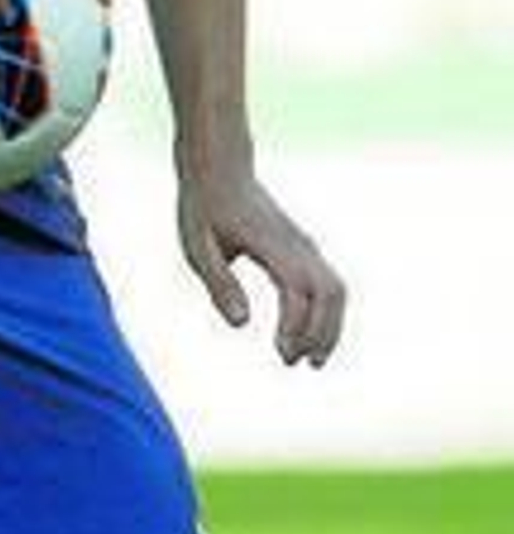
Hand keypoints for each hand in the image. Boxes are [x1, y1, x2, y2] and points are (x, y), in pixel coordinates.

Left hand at [177, 164, 346, 367]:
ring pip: (336, 289)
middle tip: (296, 363)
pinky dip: (328, 314)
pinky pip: (330, 284)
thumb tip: (241, 325)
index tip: (281, 354)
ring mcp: (304, 244)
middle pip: (329, 292)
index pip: (296, 290)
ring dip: (331, 327)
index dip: (295, 325)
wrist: (220, 169)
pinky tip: (309, 336)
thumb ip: (219, 284)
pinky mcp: (304, 248)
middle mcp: (295, 243)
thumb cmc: (204, 209)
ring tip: (310, 359)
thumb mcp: (197, 246)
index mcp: (269, 242)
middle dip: (322, 333)